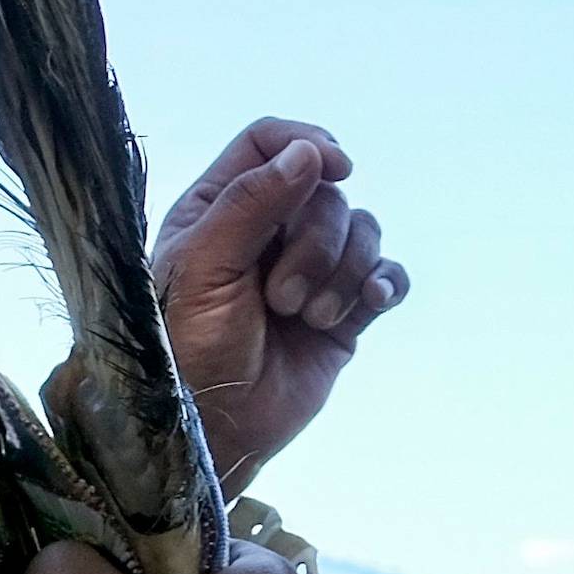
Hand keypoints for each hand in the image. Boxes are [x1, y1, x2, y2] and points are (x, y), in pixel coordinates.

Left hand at [106, 118, 409, 488]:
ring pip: (362, 230)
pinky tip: (370, 303)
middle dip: (316, 244)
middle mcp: (267, 230)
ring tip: (309, 318)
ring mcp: (310, 270)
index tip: (335, 166)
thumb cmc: (187, 346)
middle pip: (324, 193)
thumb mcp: (204, 267)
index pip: (268, 143)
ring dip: (344, 273)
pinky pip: (386, 275)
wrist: (214, 430)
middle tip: (282, 299)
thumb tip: (311, 152)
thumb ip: (253, 201)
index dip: (306, 145)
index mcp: (220, 207)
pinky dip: (385, 283)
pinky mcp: (344, 311)